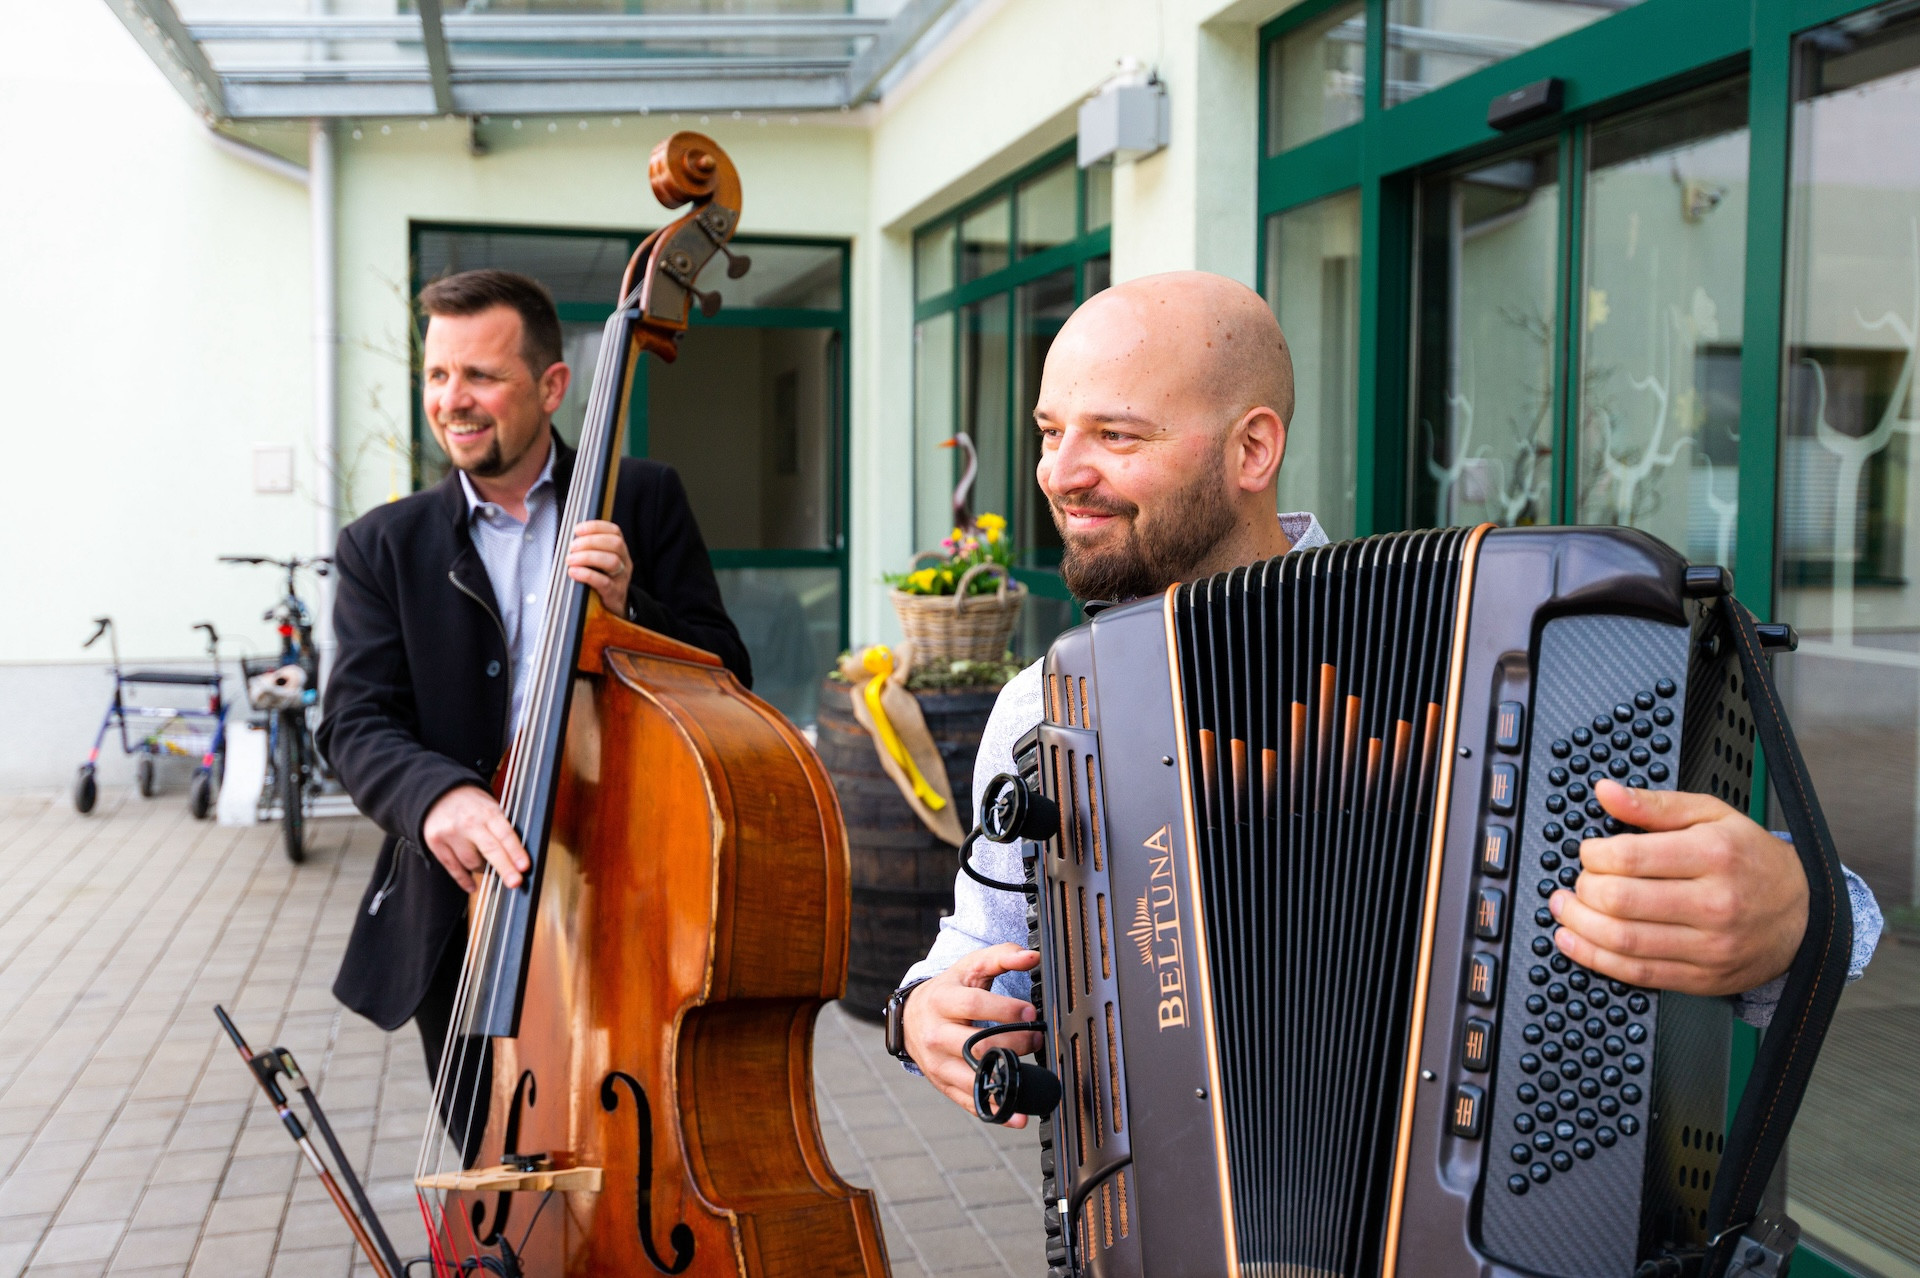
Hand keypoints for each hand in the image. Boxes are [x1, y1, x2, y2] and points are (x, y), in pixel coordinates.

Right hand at [422, 785, 531, 892]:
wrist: (439, 792)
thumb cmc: (472, 804)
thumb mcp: (491, 807)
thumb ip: (502, 828)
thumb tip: (517, 857)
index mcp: (487, 812)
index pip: (505, 834)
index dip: (516, 851)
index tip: (524, 867)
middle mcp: (469, 822)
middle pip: (490, 850)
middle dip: (504, 868)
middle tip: (515, 882)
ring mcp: (450, 833)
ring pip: (471, 862)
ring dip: (482, 869)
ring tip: (487, 868)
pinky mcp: (435, 842)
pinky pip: (452, 867)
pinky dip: (463, 879)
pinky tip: (472, 885)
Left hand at [567, 520, 632, 615]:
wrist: (614, 608)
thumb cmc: (602, 581)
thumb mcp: (600, 563)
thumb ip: (589, 549)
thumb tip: (569, 539)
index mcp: (620, 551)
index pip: (614, 531)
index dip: (596, 527)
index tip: (578, 529)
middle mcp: (624, 562)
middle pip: (615, 544)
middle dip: (591, 541)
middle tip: (572, 547)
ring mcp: (621, 578)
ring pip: (612, 561)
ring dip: (588, 557)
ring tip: (570, 560)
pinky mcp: (614, 593)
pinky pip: (603, 582)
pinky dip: (586, 574)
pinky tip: (573, 572)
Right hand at [903, 943, 1043, 1125]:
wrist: (911, 1017)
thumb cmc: (948, 990)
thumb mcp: (970, 967)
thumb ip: (1001, 956)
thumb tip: (1032, 956)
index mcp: (941, 1001)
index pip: (973, 1005)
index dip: (1004, 1010)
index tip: (1031, 1013)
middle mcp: (935, 1034)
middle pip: (975, 1044)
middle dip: (1012, 1044)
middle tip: (1037, 1039)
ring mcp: (937, 1063)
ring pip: (972, 1076)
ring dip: (1005, 1079)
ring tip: (1033, 1077)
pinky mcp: (943, 1084)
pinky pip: (969, 1101)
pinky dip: (995, 1111)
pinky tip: (1017, 1116)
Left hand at [1551, 778, 1808, 995]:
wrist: (1805, 915)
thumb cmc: (1752, 860)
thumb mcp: (1711, 815)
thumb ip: (1654, 805)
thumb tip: (1606, 792)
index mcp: (1714, 855)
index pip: (1630, 857)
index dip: (1593, 855)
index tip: (1588, 852)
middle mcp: (1713, 903)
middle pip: (1621, 901)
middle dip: (1583, 889)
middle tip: (1577, 881)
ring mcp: (1709, 946)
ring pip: (1624, 941)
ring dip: (1579, 925)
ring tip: (1565, 909)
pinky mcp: (1702, 978)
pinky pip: (1637, 974)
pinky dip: (1595, 959)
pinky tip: (1575, 942)